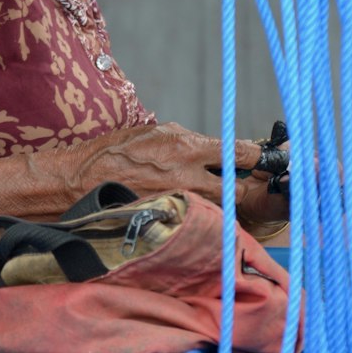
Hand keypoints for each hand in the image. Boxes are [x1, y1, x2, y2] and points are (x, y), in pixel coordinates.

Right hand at [71, 122, 262, 204]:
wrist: (82, 179)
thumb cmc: (116, 151)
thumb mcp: (156, 132)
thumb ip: (189, 141)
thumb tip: (214, 147)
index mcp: (187, 147)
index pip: (240, 153)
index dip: (259, 158)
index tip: (268, 160)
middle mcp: (188, 176)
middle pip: (237, 189)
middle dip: (242, 188)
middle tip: (240, 185)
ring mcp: (179, 201)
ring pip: (220, 209)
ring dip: (222, 205)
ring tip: (214, 201)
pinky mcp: (169, 218)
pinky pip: (196, 220)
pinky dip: (199, 217)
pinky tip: (192, 213)